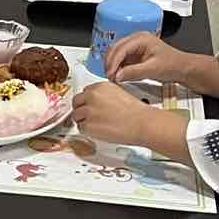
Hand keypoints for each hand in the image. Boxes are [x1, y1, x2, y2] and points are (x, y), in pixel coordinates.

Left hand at [73, 83, 189, 159]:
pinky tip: (100, 131)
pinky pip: (80, 128)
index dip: (87, 101)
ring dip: (84, 121)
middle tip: (90, 118)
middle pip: (76, 102)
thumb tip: (95, 103)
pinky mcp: (87, 125)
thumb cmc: (135, 112)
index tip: (91, 107)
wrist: (141, 123)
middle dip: (81, 110)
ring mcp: (88, 110)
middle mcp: (91, 96)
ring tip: (99, 125)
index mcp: (100, 86)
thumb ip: (103, 96)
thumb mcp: (119, 93)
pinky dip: (88, 131)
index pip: (84, 92)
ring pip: (76, 116)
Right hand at [104, 33, 191, 85]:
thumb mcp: (153, 69)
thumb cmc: (174, 64)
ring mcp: (134, 48)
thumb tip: (118, 76)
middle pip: (115, 49)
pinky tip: (118, 77)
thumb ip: (133, 72)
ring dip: (112, 66)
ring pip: (116, 55)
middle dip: (110, 63)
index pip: (121, 49)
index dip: (113, 62)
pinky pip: (121, 61)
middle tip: (109, 77)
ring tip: (113, 78)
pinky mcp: (134, 57)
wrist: (182, 69)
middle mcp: (136, 41)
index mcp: (141, 39)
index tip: (110, 74)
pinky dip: (117, 69)